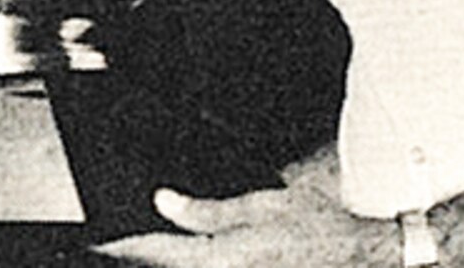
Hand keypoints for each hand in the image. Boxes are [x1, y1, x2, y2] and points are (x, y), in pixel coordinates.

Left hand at [94, 184, 397, 266]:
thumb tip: (164, 202)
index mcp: (224, 258)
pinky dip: (197, 261)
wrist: (360, 256)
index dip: (128, 246)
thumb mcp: (260, 206)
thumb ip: (206, 211)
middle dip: (147, 254)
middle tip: (119, 243)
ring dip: (173, 260)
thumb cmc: (317, 227)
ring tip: (153, 246)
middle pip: (173, 267)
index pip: (161, 253)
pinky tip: (192, 252)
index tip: (103, 241)